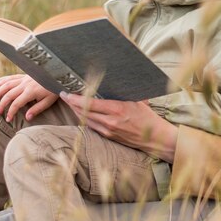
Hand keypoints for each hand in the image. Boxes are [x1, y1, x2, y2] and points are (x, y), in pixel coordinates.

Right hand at [0, 74, 57, 121]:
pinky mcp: (26, 75)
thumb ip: (37, 109)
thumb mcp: (48, 101)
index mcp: (30, 92)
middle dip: (2, 104)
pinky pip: (12, 77)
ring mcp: (24, 79)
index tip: (8, 119)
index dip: (11, 112)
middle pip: (9, 95)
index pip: (17, 103)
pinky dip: (4, 81)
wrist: (59, 74)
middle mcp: (25, 84)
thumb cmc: (55, 88)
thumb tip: (27, 118)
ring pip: (8, 85)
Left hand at [59, 93, 177, 162]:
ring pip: (85, 120)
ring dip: (76, 111)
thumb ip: (122, 94)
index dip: (75, 98)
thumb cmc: (148, 117)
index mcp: (117, 109)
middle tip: (64, 96)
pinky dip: (84, 119)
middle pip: (83, 112)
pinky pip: (92, 126)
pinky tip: (81, 114)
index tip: (66, 93)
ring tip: (70, 103)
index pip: (90, 103)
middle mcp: (110, 121)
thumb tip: (112, 82)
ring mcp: (108, 130)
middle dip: (71, 104)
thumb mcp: (137, 101)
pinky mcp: (109, 136)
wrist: (155, 138)